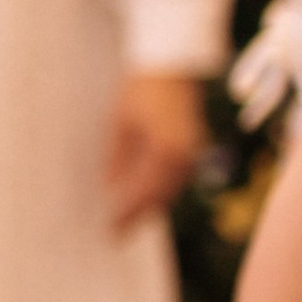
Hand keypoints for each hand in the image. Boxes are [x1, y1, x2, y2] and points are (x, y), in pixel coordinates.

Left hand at [104, 70, 205, 231]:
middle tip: (115, 235)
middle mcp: (184, 157)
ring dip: (148, 207)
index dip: (126, 214)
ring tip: (126, 223)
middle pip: (158, 198)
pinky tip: (142, 200)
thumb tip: (109, 190)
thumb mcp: (121, 125)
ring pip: (168, 191)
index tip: (109, 231)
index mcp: (165, 151)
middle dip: (137, 216)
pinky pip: (174, 180)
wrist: (171, 65)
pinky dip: (158, 192)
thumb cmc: (140, 90)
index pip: (143, 193)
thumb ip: (118, 160)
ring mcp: (192, 154)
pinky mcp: (192, 149)